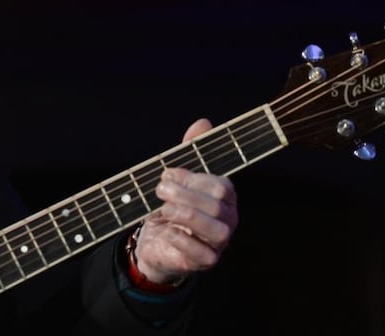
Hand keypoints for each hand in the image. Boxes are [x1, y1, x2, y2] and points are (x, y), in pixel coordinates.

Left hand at [132, 118, 238, 284]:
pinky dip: (180, 239)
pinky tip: (164, 230)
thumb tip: (203, 122)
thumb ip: (190, 151)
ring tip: (162, 208)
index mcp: (224, 197)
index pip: (221, 185)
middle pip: (217, 207)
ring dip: (185, 215)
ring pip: (216, 230)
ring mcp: (219, 243)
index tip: (167, 172)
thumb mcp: (178, 176)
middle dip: (185, 194)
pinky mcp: (205, 261)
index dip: (194, 178)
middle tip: (159, 188)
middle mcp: (227, 220)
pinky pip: (201, 253)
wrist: (157, 242)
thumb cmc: (171, 206)